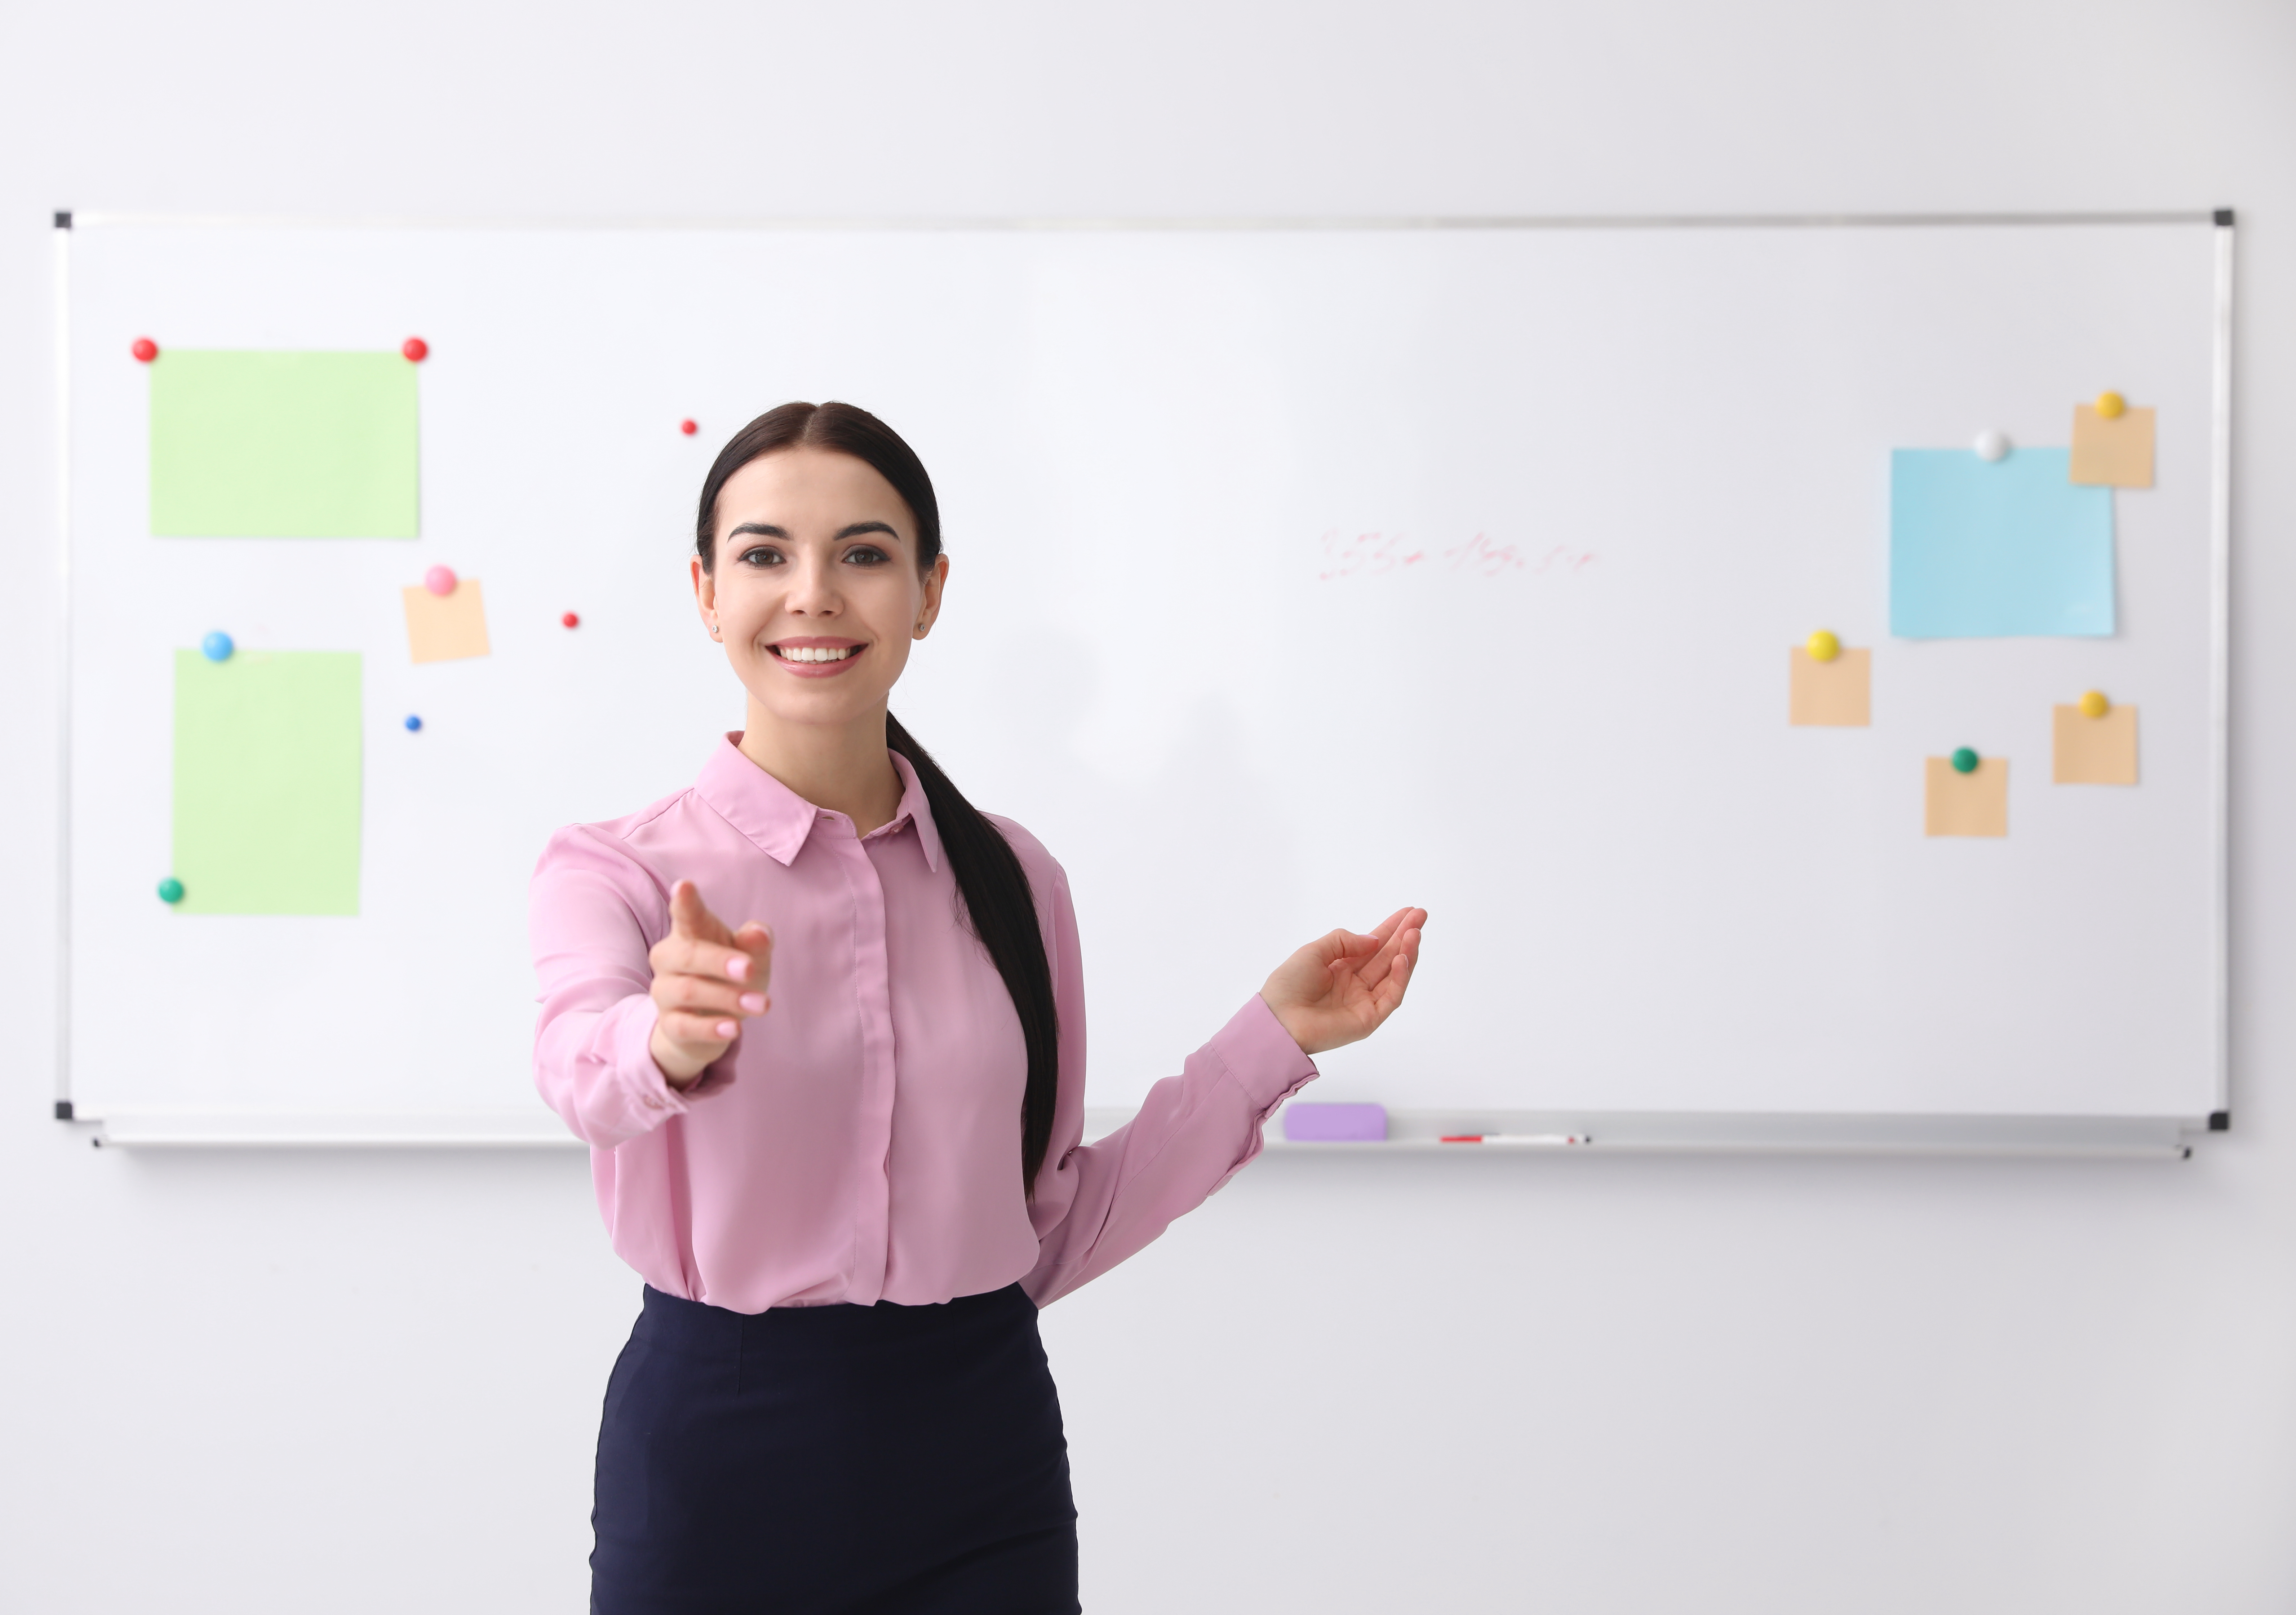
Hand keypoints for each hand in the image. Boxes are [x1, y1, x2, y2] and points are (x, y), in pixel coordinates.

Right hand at [647, 880, 773, 1087]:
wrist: (709, 1023)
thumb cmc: (730, 976)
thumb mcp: (751, 957)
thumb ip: (755, 942)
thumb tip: (760, 932)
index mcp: (690, 932)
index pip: (685, 914)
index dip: (684, 900)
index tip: (684, 885)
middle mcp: (670, 958)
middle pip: (688, 954)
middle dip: (719, 961)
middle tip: (750, 968)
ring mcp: (665, 992)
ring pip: (689, 991)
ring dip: (727, 997)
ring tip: (762, 1004)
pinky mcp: (670, 1025)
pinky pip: (685, 1026)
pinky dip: (711, 1028)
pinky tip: (734, 1029)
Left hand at [1259, 907, 1426, 1056]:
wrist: (1278, 1020)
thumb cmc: (1289, 985)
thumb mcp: (1314, 951)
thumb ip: (1344, 941)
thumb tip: (1375, 939)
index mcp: (1340, 968)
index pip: (1373, 946)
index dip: (1391, 929)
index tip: (1409, 912)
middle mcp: (1355, 984)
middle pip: (1386, 957)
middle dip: (1404, 936)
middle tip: (1421, 916)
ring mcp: (1363, 1002)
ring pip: (1393, 976)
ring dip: (1406, 953)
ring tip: (1415, 933)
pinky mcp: (1369, 1019)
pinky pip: (1390, 997)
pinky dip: (1399, 978)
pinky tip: (1402, 959)